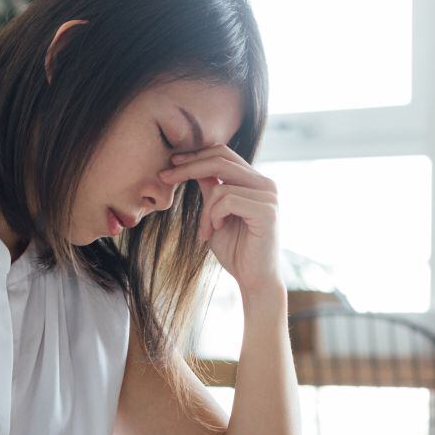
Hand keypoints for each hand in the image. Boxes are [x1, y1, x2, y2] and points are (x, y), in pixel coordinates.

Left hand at [160, 146, 281, 294]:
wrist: (253, 280)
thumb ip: (210, 190)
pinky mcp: (267, 211)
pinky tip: (216, 230)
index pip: (223, 154)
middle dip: (189, 167)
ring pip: (221, 185)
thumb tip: (192, 165)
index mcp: (255, 181)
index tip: (171, 163)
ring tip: (206, 231)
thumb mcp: (215, 214)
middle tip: (165, 177)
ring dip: (205, 211)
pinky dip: (214, 216)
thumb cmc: (235, 250)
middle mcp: (265, 184)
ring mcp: (269, 196)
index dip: (195, 155)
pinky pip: (228, 200)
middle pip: (221, 159)